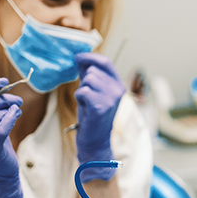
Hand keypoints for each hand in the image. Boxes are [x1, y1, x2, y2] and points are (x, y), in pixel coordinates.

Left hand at [74, 53, 124, 181]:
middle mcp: (118, 90)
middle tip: (87, 96)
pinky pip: (83, 91)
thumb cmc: (93, 115)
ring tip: (86, 102)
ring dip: (82, 90)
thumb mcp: (95, 92)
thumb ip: (90, 74)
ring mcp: (110, 99)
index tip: (78, 57)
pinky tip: (84, 107)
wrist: (96, 141)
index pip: (106, 62)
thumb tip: (80, 57)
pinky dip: (80, 98)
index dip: (90, 57)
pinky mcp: (100, 107)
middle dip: (85, 81)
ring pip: (88, 80)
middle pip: (94, 71)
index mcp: (119, 85)